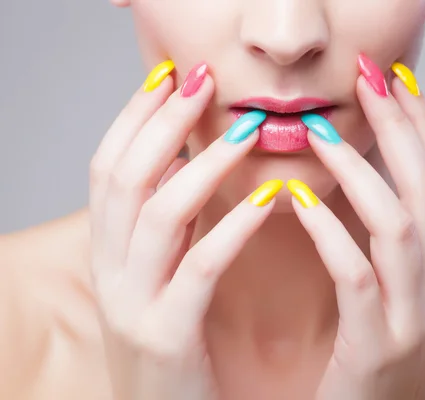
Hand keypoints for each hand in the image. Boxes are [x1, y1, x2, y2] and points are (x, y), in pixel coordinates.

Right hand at [88, 62, 280, 399]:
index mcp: (109, 255)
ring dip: (201, 165)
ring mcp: (133, 306)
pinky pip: (198, 270)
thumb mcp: (158, 280)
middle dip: (161, 123)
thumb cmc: (174, 346)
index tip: (171, 78)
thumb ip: (170, 229)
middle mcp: (110, 273)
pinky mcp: (167, 338)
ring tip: (245, 131)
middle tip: (200, 82)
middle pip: (124, 179)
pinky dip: (231, 228)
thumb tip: (194, 166)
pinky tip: (267, 200)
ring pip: (157, 216)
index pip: (109, 169)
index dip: (135, 118)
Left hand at [291, 58, 424, 399]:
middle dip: (404, 128)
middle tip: (370, 80)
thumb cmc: (368, 360)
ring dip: (362, 172)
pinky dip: (332, 234)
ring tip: (322, 134)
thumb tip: (352, 180)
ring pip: (400, 227)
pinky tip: (300, 202)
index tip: (394, 82)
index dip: (423, 127)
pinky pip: (358, 280)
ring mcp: (409, 318)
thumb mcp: (384, 295)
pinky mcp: (376, 348)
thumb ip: (377, 243)